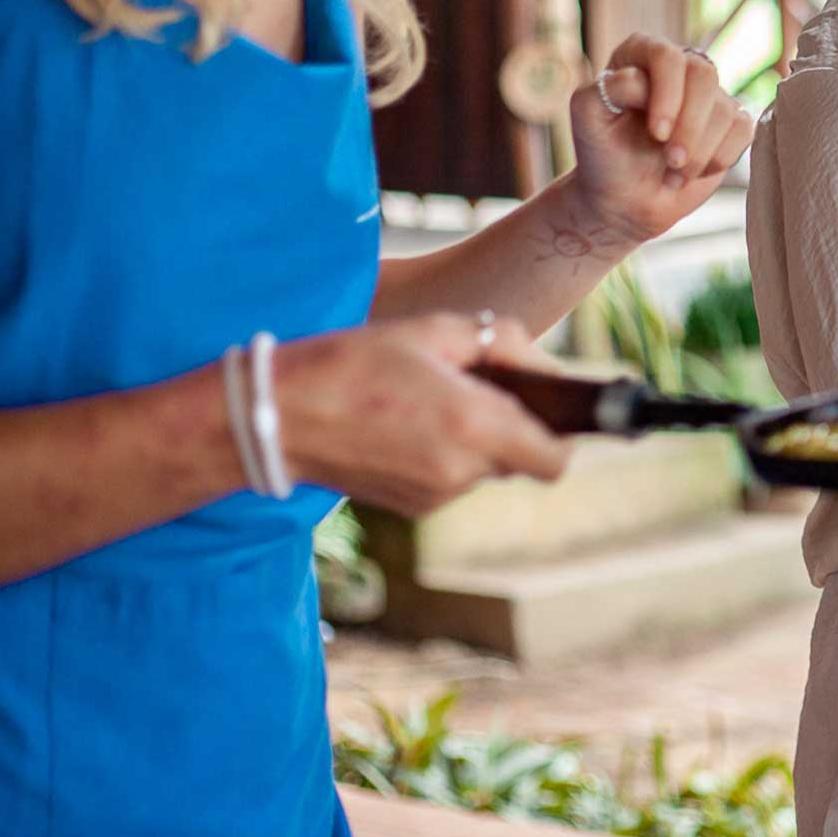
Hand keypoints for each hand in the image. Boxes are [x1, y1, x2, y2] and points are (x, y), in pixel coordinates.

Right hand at [276, 314, 573, 515]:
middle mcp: (462, 471)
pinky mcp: (410, 506)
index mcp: (475, 427)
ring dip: (476, 437)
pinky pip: (451, 477)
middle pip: (521, 459)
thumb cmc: (353, 363)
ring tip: (431, 399)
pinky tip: (408, 422)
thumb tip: (544, 366)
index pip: (556, 459)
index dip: (563, 435)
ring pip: (485, 467)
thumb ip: (502, 343)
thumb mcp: (433, 331)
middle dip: (514, 425)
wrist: (274, 418)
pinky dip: (446, 452)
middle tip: (481, 387)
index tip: (551, 410)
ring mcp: (434, 495)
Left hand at [568, 34, 756, 245]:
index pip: (666, 56)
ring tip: (673, 173)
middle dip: (690, 126)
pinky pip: (743, 129)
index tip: (657, 133)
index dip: (668, 94)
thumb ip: (608, 88)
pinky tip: (692, 172)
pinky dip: (719, 158)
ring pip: (725, 109)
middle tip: (671, 160)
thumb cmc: (604, 156)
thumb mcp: (588, 118)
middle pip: (704, 75)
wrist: (626, 200)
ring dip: (700, 152)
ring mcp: (708, 95)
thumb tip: (642, 79)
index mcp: (641, 54)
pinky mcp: (731, 122)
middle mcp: (679, 67)